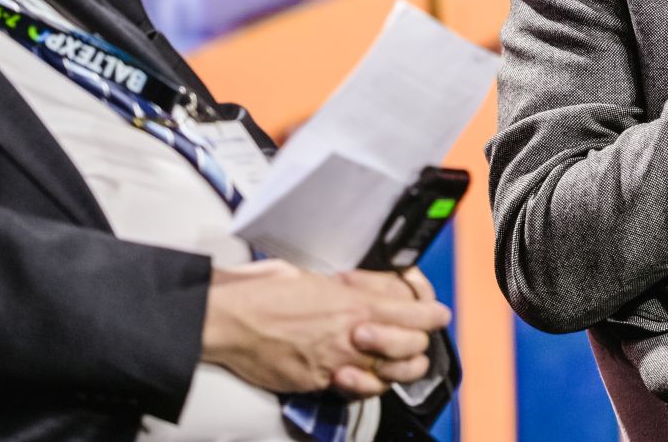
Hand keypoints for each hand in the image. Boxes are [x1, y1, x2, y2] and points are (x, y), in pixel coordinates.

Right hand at [200, 261, 451, 396]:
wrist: (229, 320)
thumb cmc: (265, 291)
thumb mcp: (319, 276)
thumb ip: (355, 286)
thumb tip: (379, 287)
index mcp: (355, 303)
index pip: (417, 314)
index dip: (434, 316)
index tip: (437, 314)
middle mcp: (352, 336)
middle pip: (413, 349)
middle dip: (419, 345)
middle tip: (414, 338)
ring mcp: (336, 363)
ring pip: (389, 376)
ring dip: (395, 370)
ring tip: (392, 361)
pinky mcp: (318, 382)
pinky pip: (355, 390)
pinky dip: (363, 384)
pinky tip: (357, 373)